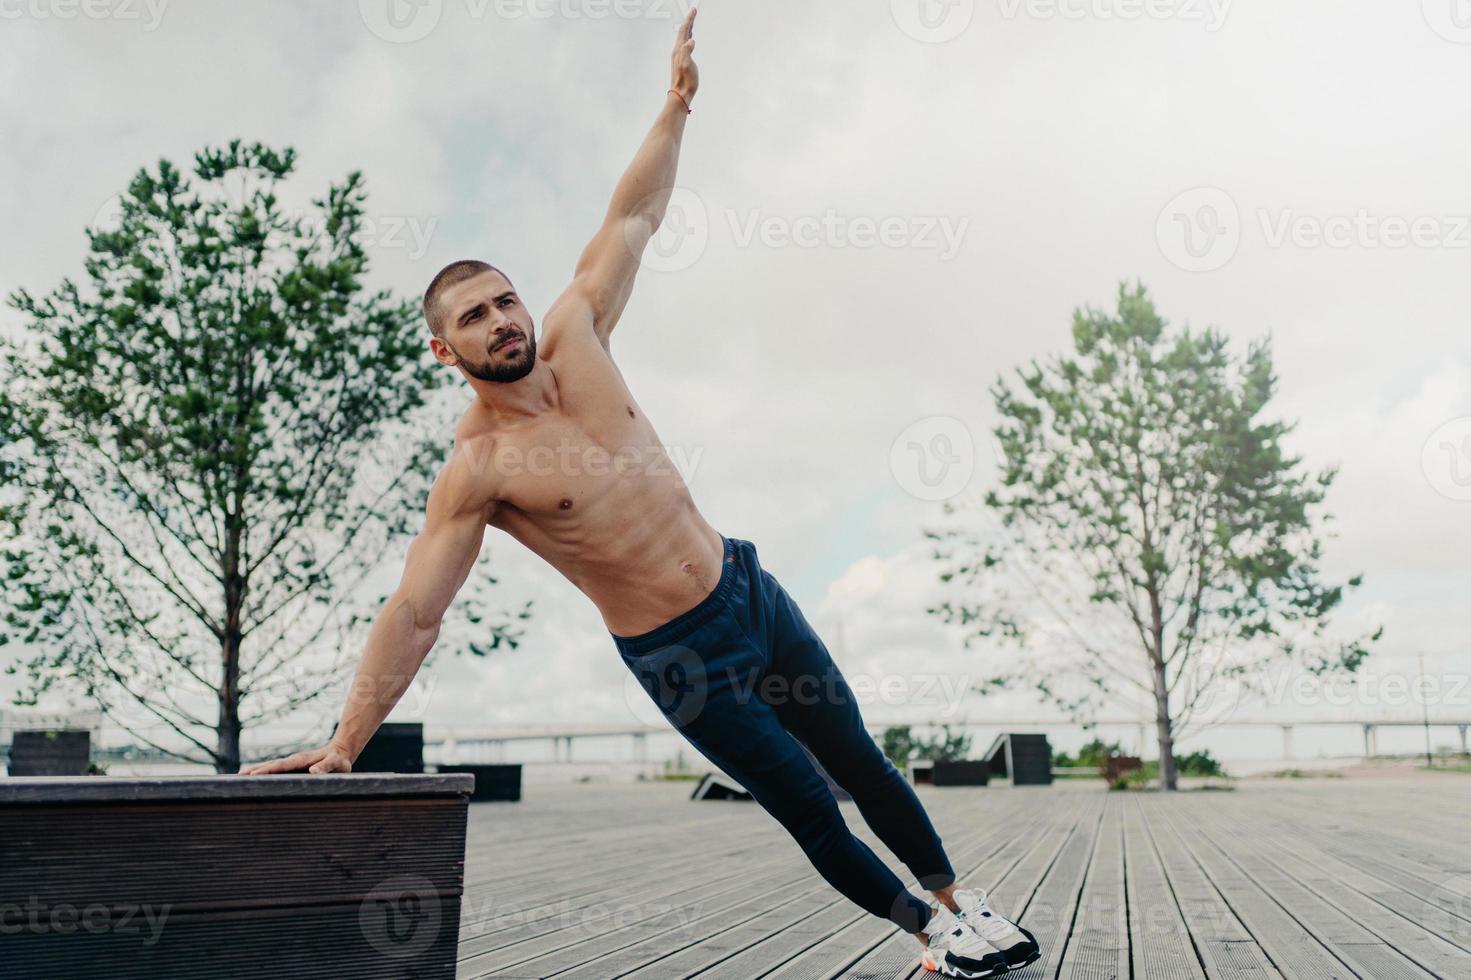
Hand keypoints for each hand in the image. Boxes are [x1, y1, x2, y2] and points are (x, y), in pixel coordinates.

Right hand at [239, 742, 353, 774]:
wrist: (341, 751)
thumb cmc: (340, 760)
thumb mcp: (337, 763)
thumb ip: (327, 766)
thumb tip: (312, 771)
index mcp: (302, 760)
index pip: (281, 766)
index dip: (268, 770)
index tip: (253, 775)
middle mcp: (294, 760)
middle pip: (271, 765)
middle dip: (255, 770)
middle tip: (238, 777)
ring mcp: (292, 763)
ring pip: (271, 766)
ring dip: (256, 770)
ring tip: (239, 777)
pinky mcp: (293, 767)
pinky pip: (276, 769)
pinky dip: (263, 772)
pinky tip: (254, 778)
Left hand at [670, 6, 697, 103]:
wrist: (681, 94)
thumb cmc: (685, 81)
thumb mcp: (686, 64)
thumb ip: (687, 51)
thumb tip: (691, 40)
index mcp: (679, 50)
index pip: (684, 30)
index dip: (689, 19)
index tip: (694, 10)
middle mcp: (678, 51)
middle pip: (683, 32)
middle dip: (689, 21)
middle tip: (694, 11)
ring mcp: (679, 56)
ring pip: (684, 38)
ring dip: (688, 28)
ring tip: (692, 21)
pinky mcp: (682, 61)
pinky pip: (685, 45)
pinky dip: (688, 38)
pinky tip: (691, 39)